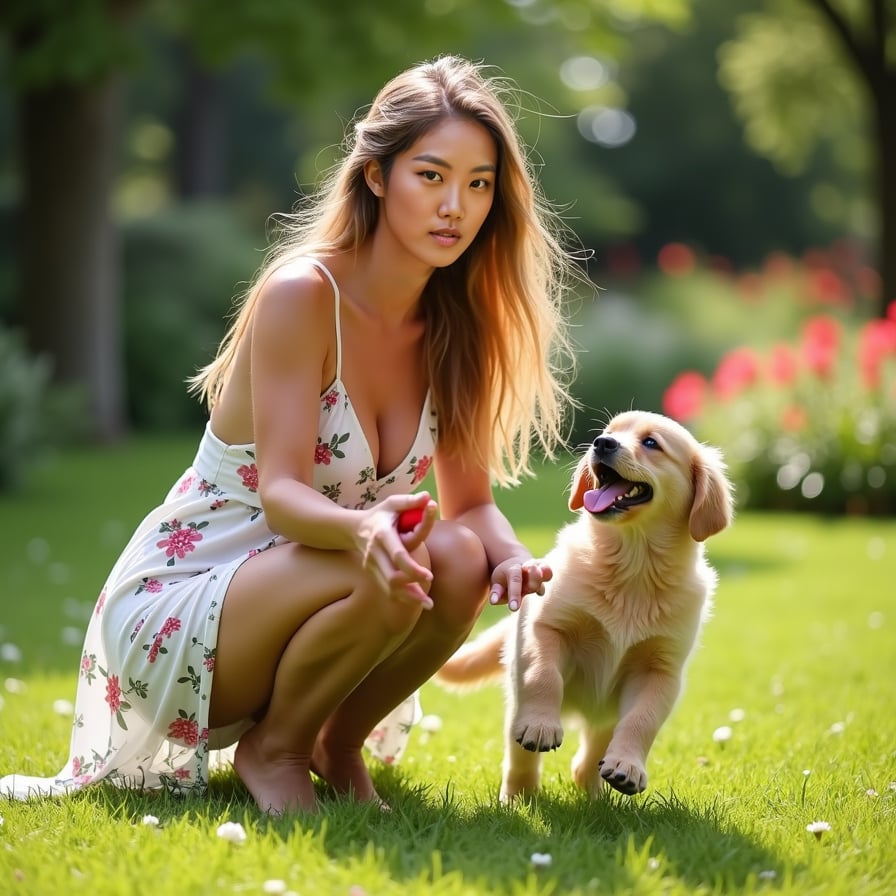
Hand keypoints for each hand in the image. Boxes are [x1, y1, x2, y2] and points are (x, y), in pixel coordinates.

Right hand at [356, 493, 437, 607]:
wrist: (355, 528)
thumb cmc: (381, 514)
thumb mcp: (393, 503)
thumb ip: (410, 501)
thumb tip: (428, 498)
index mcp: (382, 535)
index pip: (397, 555)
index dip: (412, 568)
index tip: (428, 577)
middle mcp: (375, 552)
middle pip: (392, 577)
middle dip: (411, 587)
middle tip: (430, 592)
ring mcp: (371, 565)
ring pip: (388, 587)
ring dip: (408, 598)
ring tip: (428, 604)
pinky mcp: (372, 573)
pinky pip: (386, 590)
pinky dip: (401, 598)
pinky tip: (416, 601)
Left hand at [488, 557, 551, 612]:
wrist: (515, 563)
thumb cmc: (504, 578)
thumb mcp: (497, 583)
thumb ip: (496, 592)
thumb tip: (494, 602)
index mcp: (513, 569)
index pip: (515, 581)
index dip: (514, 595)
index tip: (513, 609)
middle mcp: (526, 567)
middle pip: (532, 571)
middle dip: (534, 580)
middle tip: (532, 588)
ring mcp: (537, 569)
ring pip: (544, 569)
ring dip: (545, 574)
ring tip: (543, 580)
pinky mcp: (544, 571)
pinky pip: (549, 572)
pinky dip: (548, 575)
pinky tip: (542, 592)